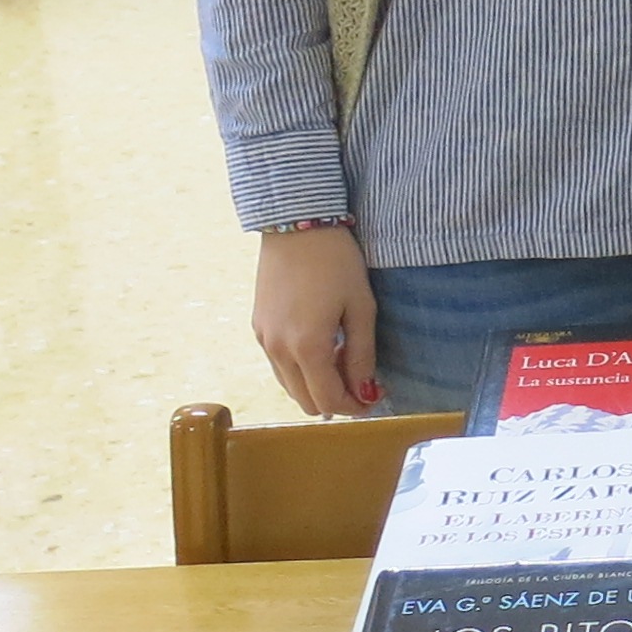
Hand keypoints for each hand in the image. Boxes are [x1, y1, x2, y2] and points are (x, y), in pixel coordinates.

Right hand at [252, 226, 385, 415]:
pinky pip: (278, 365)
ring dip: (316, 385)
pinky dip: (300, 369)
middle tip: (362, 380)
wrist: (295, 223)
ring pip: (289, 386)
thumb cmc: (336, 261)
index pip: (329, 400)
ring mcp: (263, 339)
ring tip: (343, 358)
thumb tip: (366, 393)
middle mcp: (278, 349)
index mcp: (306, 347)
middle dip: (336, 399)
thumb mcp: (361, 308)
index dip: (354, 407)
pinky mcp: (257, 327)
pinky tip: (321, 346)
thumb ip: (362, 355)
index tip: (375, 398)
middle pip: (306, 401)